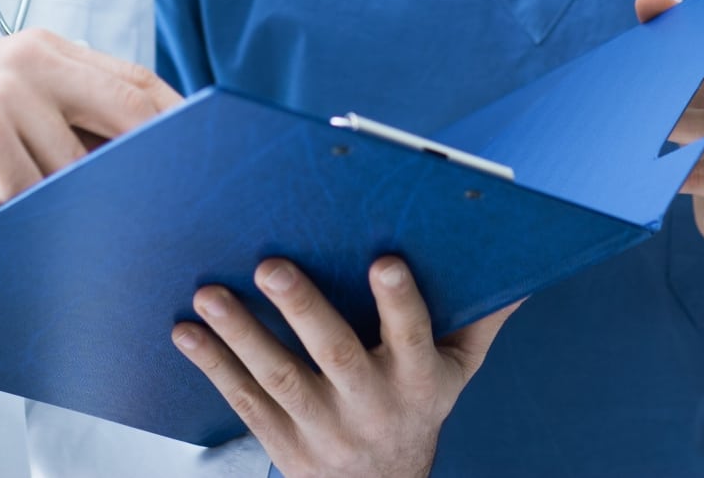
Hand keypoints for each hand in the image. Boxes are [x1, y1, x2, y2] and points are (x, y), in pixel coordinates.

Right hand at [0, 28, 180, 209]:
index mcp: (44, 47)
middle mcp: (33, 60)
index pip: (135, 79)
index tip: (197, 156)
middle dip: (147, 163)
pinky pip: (32, 190)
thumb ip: (62, 112)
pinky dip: (22, 215)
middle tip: (158, 203)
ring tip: (32, 215)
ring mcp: (7, 94)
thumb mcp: (2, 100)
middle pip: (128, 113)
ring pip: (78, 166)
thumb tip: (135, 155)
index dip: (173, 119)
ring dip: (70, 203)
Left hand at [172, 257, 518, 477]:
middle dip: (302, 309)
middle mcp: (371, 405)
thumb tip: (517, 270)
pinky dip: (213, 366)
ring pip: (279, 379)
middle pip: (336, 354)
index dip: (399, 302)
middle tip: (270, 265)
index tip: (384, 261)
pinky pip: (244, 401)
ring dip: (240, 335)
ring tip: (208, 294)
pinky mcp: (282, 442)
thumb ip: (480, 321)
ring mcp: (322, 428)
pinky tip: (185, 333)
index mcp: (418, 379)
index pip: (412, 336)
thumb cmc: (419, 411)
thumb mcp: (458, 373)